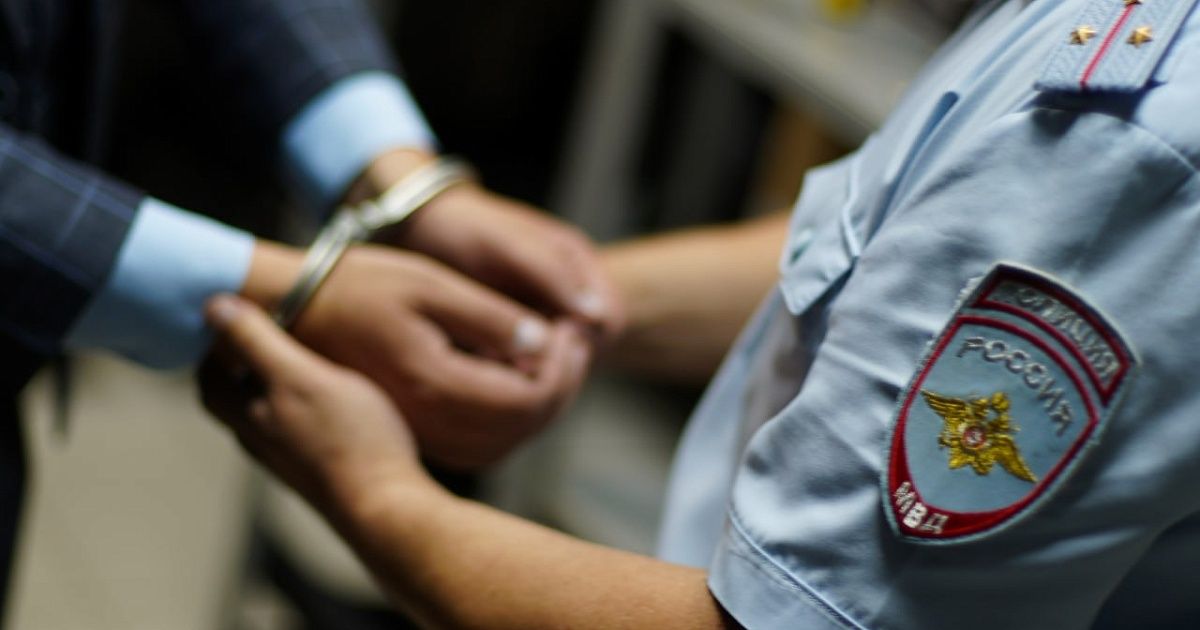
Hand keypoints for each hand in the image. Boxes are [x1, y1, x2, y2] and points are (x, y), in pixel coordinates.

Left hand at [199, 294, 429, 512]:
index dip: (216, 349)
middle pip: (236, 401)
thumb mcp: (300, 377)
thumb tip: (213, 307)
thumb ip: (257, 342)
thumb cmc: (348, 437)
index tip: (235, 319)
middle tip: (264, 336)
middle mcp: (263, 443)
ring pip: (270, 419)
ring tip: (302, 363)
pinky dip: (305, 411)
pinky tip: (335, 404)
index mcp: (247, 418)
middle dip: (243, 368)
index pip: (211, 380)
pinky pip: (301, 435)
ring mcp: (293, 462)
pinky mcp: (323, 473)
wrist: (388, 505)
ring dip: (276, 390)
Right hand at [241, 241, 590, 469]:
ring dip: (542, 404)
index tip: (567, 325)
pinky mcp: (418, 431)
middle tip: (573, 338)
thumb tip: (544, 342)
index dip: (562, 365)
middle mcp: (429, 419)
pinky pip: (482, 445)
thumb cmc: (357, 285)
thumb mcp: (429, 283)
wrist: (295, 311)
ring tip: (556, 356)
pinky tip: (522, 379)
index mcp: (433, 382)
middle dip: (562, 383)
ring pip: (506, 441)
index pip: (526, 396)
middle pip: (523, 425)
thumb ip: (490, 316)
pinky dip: (514, 419)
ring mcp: (422, 431)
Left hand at [355, 149, 624, 342]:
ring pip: (556, 358)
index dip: (586, 340)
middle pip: (585, 345)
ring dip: (533, 367)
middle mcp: (566, 291)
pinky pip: (526, 361)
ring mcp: (541, 312)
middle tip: (511, 359)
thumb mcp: (508, 245)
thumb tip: (595, 318)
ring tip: (491, 359)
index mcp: (577, 263)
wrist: (418, 227)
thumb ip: (551, 274)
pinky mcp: (514, 330)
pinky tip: (481, 363)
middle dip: (556, 358)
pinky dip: (510, 368)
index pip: (608, 319)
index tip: (544, 344)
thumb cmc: (464, 228)